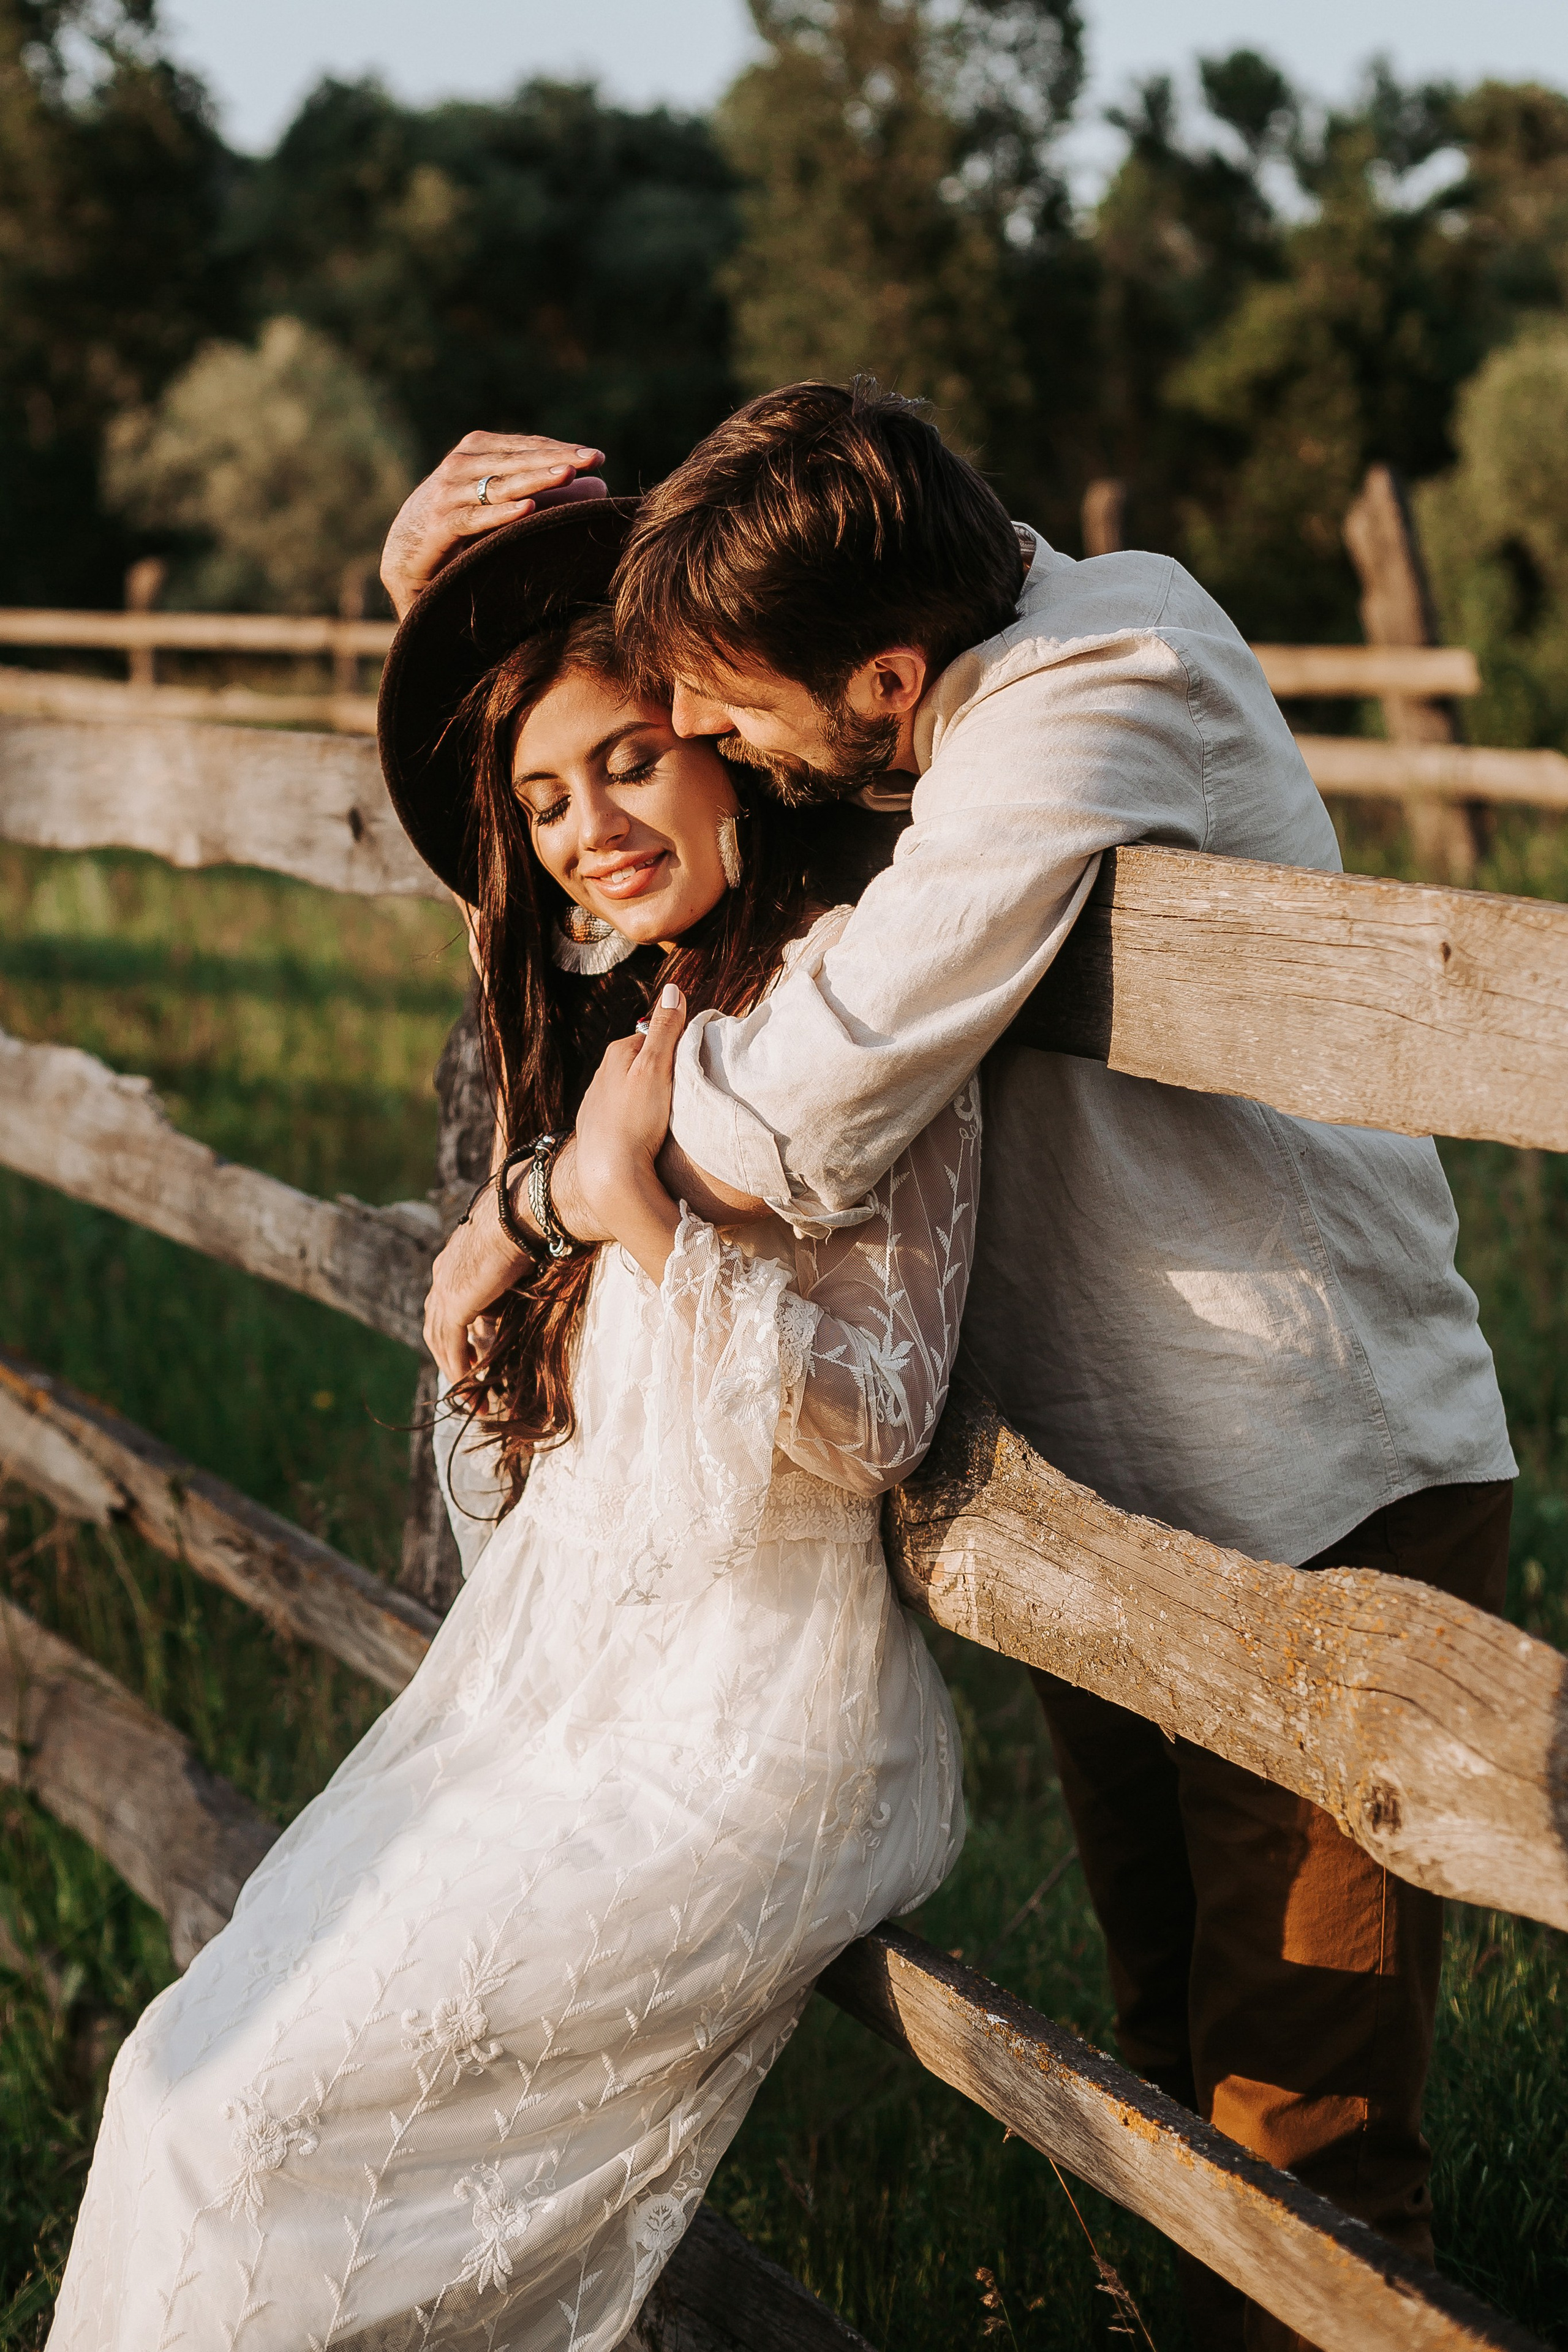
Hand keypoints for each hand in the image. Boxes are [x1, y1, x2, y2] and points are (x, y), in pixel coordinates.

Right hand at [380, 432, 607, 618]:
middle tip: (592, 461)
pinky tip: (527, 509)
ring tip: (568, 476)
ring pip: (499, 483)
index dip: (560, 449)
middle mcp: (461, 464)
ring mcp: (448, 492)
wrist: (404, 551)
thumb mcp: (498, 497)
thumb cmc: (459, 522)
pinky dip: (501, 513)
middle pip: (517, 459)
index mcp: (476, 449)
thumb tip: (600, 486)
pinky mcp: (440, 523)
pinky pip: (475, 517)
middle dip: (556, 459)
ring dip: (535, 479)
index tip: (596, 456)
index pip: (526, 447)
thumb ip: (539, 486)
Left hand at [423, 1178, 529, 1383]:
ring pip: (440, 1341)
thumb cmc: (527, 1220)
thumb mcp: (514, 1254)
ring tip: (472, 1396)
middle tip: (468, 1385)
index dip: (454, 1334)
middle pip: (435, 1327)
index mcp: (452, 1261)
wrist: (522, 1208)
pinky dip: (459, 1369)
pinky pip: (452, 1346)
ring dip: (455, 1372)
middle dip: (450, 1359)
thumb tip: (519, 1286)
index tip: (472, 1357)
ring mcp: (445, 1289)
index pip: (445, 1306)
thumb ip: (507, 1276)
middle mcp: (442, 1275)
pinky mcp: (455, 1303)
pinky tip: (471, 1387)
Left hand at [573, 986, 686, 1280]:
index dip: (676, 1049)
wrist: (610, 1174)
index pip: (654, 1037)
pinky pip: (623, 1115)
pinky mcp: (596, 1128)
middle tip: (682, 1094)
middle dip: (662, 1072)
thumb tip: (674, 989)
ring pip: (631, 1089)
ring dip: (649, 1097)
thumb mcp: (656, 1068)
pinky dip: (636, 1119)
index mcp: (617, 1053)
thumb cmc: (636, 1119)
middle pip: (642, 1063)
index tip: (690, 1067)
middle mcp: (602, 1073)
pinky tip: (647, 1134)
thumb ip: (665, 1029)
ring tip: (666, 1117)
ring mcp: (597, 1102)